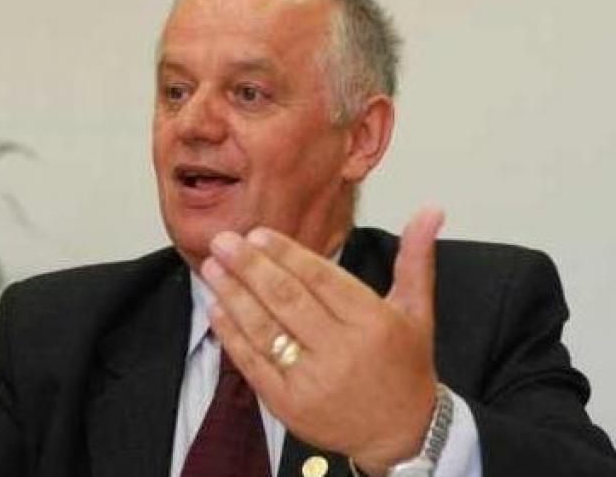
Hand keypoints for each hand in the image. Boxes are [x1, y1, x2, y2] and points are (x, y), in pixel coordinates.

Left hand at [200, 207, 444, 475]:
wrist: (400, 433)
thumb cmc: (405, 366)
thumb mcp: (418, 312)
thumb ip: (415, 259)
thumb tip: (431, 209)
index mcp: (373, 322)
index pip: (321, 279)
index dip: (286, 254)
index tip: (258, 234)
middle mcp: (342, 351)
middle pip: (287, 299)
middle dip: (250, 266)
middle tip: (223, 241)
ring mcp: (312, 381)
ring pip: (265, 329)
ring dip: (234, 295)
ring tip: (213, 267)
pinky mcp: (289, 405)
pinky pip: (253, 364)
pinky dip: (232, 335)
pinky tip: (217, 308)